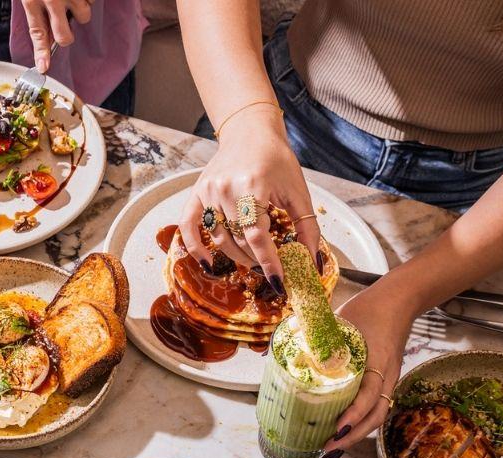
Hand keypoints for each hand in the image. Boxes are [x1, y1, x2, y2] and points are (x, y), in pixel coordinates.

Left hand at [22, 0, 93, 71]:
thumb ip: (39, 11)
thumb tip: (49, 36)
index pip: (38, 34)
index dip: (42, 53)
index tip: (43, 67)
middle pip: (64, 36)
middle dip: (67, 34)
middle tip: (65, 22)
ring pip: (83, 17)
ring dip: (81, 10)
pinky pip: (93, 3)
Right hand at [179, 108, 320, 289]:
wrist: (251, 132)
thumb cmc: (277, 159)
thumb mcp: (298, 191)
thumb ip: (307, 227)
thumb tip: (312, 262)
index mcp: (252, 186)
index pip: (257, 236)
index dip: (268, 262)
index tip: (278, 281)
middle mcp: (225, 189)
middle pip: (238, 240)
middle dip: (256, 260)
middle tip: (270, 270)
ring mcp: (208, 191)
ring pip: (219, 238)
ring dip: (236, 257)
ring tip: (253, 262)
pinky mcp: (197, 193)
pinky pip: (189, 226)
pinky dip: (195, 248)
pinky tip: (208, 264)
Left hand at [322, 282, 413, 454]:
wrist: (398, 300)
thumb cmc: (367, 309)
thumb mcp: (340, 321)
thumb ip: (315, 338)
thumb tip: (276, 354)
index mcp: (377, 360)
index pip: (370, 395)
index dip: (354, 413)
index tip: (337, 427)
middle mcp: (386, 375)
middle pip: (376, 414)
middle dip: (353, 436)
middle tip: (327, 447)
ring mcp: (389, 379)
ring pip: (377, 414)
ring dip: (356, 434)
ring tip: (332, 447)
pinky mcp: (386, 380)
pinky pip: (377, 406)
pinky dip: (361, 421)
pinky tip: (343, 430)